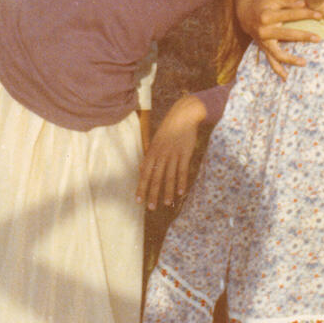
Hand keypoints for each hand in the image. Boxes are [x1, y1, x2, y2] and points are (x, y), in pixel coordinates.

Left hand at [136, 94, 205, 208]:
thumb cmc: (169, 128)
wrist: (183, 114)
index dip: (141, 187)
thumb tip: (141, 168)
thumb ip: (149, 156)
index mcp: (153, 151)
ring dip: (167, 191)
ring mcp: (173, 153)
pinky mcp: (185, 152)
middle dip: (153, 193)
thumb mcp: (155, 140)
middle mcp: (161, 154)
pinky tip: (180, 191)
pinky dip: (181, 181)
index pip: (145, 173)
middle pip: (156, 177)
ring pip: (169, 176)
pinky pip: (182, 170)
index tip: (138, 200)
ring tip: (166, 204)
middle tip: (150, 208)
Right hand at [236, 0, 320, 80]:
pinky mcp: (263, 48)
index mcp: (268, 16)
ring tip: (304, 63)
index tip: (320, 16)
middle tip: (318, 38)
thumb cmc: (264, 4)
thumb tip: (304, 4)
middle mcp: (264, 30)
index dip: (306, 14)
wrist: (245, 12)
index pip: (290, 15)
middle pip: (286, 35)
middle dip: (303, 36)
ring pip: (277, 53)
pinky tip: (287, 77)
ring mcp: (263, 42)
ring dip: (290, 59)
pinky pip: (270, 61)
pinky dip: (278, 70)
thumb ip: (289, 1)